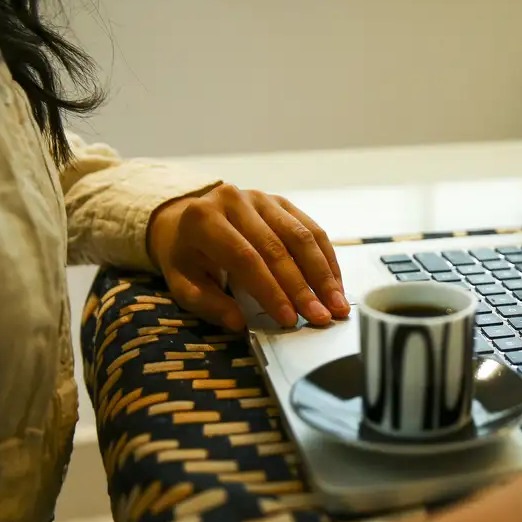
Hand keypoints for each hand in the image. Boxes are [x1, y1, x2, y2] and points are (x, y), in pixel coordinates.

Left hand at [148, 184, 348, 330]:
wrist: (188, 223)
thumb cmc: (188, 258)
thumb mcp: (184, 283)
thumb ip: (208, 303)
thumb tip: (239, 323)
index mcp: (203, 219)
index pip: (245, 258)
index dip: (270, 290)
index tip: (289, 319)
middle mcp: (234, 200)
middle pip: (277, 248)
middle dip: (302, 288)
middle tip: (321, 317)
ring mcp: (262, 198)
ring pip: (301, 237)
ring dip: (323, 274)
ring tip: (338, 305)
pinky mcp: (282, 202)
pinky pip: (312, 229)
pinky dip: (327, 260)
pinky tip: (336, 285)